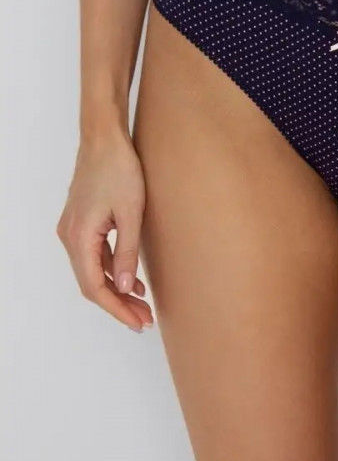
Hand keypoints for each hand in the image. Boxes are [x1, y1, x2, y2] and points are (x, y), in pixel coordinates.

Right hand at [57, 132, 152, 331]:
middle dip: (118, 304)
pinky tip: (132, 279)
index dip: (116, 309)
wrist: (105, 138)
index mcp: (79, 237)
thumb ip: (127, 252)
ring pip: (92, 271)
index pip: (94, 287)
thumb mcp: (131, 214)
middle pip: (91, 283)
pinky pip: (94, 256)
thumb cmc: (119, 169)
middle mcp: (70, 236)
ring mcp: (73, 229)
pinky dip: (112, 270)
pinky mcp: (82, 222)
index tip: (137, 322)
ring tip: (143, 304)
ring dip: (116, 289)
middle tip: (144, 319)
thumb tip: (123, 287)